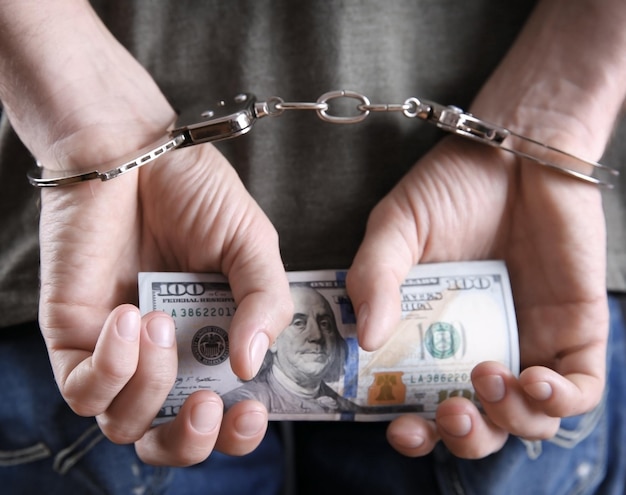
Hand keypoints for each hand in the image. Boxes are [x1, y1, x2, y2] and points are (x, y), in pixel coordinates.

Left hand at [38, 134, 292, 465]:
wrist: (135, 149)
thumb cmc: (196, 192)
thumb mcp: (253, 245)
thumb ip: (265, 301)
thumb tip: (252, 365)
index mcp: (212, 340)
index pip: (223, 410)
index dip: (238, 432)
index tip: (252, 411)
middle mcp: (165, 354)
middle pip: (166, 438)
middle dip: (191, 440)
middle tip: (211, 404)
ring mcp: (117, 349)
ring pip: (122, 423)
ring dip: (150, 386)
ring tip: (163, 321)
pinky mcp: (72, 334)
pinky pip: (81, 388)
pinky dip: (111, 365)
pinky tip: (131, 316)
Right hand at [347, 135, 607, 457]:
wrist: (516, 147)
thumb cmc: (451, 187)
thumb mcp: (395, 229)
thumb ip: (374, 277)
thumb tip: (365, 339)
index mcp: (432, 334)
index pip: (421, 401)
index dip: (412, 428)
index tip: (400, 427)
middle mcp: (480, 345)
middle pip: (479, 425)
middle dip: (464, 436)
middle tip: (448, 412)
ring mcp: (529, 340)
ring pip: (528, 420)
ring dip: (508, 421)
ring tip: (488, 379)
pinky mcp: (575, 328)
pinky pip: (579, 389)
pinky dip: (560, 401)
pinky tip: (534, 379)